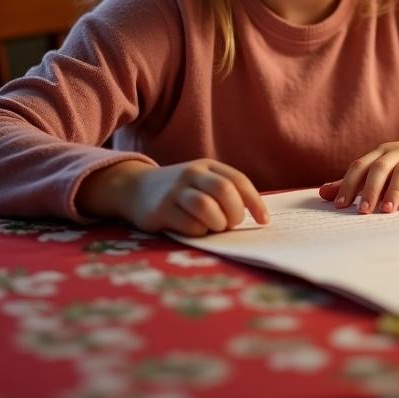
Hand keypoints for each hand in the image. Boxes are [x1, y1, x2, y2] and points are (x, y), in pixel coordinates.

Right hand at [79, 158, 268, 235]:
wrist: (134, 188)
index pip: (238, 181)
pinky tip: (196, 230)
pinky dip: (200, 232)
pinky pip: (189, 224)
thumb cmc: (178, 190)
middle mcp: (192, 174)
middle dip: (235, 212)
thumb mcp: (201, 181)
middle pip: (224, 190)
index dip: (254, 202)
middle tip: (233, 224)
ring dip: (217, 223)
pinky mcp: (161, 209)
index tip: (264, 220)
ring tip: (215, 227)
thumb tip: (255, 215)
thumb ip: (224, 191)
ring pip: (206, 207)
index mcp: (207, 166)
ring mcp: (175, 191)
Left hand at [317, 132, 398, 213]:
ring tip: (387, 211)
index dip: (348, 184)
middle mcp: (397, 152)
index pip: (360, 166)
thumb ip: (356, 181)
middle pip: (379, 168)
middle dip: (369, 190)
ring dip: (393, 191)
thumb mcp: (384, 167)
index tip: (340, 206)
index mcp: (381, 153)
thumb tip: (323, 194)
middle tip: (362, 212)